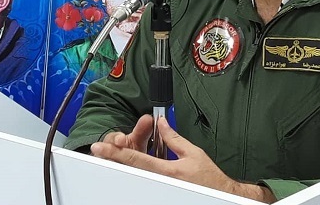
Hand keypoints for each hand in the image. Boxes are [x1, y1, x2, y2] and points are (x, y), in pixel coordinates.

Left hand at [91, 116, 275, 202]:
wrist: (221, 195)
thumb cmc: (210, 178)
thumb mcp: (193, 153)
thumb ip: (174, 138)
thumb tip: (162, 123)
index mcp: (168, 170)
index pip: (136, 158)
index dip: (117, 152)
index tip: (102, 147)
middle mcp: (161, 181)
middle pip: (130, 170)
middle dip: (113, 159)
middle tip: (98, 152)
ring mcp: (161, 189)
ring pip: (135, 178)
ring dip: (121, 167)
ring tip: (107, 157)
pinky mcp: (162, 193)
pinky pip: (144, 183)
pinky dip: (133, 175)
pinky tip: (126, 168)